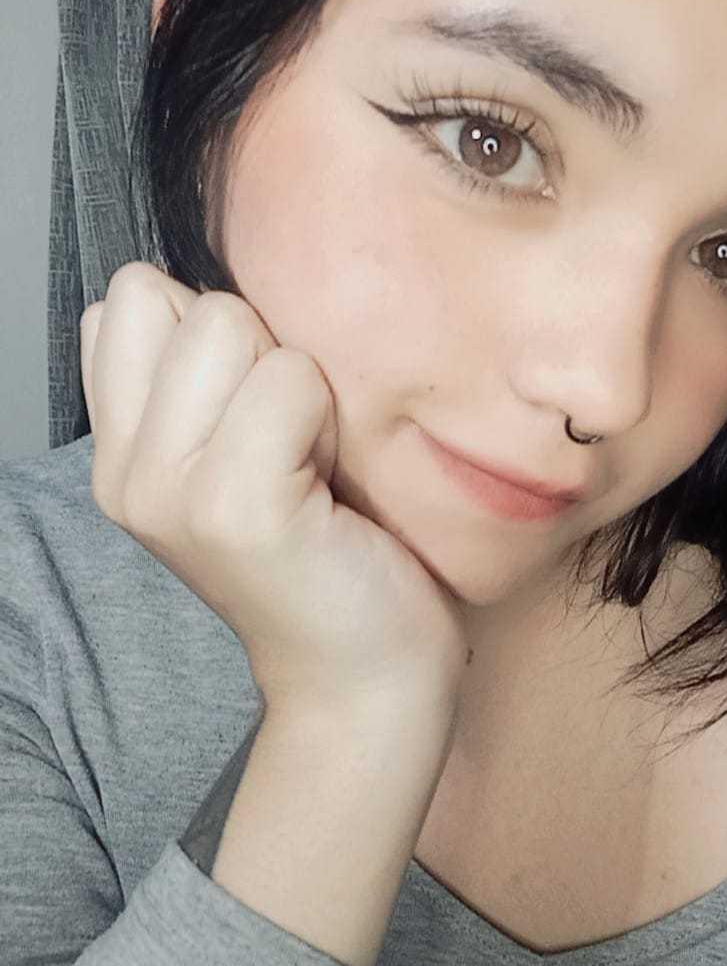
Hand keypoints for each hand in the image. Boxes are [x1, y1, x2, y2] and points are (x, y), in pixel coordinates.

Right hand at [80, 262, 468, 712]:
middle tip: (292, 444)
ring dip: (297, 382)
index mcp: (121, 453)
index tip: (258, 414)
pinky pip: (290, 380)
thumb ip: (203, 378)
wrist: (365, 675)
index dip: (218, 332)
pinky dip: (330, 416)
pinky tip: (330, 484)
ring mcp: (172, 493)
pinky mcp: (236, 508)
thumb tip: (210, 290)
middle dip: (261, 350)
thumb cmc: (327, 550)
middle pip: (183, 300)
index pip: (131, 298)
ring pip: (232, 326)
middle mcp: (127, 474)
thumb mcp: (239, 454)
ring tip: (311, 462)